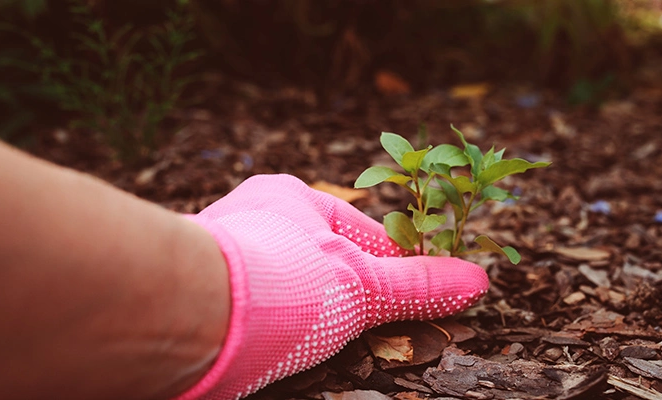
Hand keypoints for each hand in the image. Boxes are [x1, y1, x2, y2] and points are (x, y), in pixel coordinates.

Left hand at [179, 174, 488, 399]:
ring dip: (306, 319)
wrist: (182, 315)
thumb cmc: (281, 281)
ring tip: (321, 348)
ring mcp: (219, 259)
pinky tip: (276, 356)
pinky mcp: (195, 300)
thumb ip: (419, 286)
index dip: (394, 268)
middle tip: (369, 332)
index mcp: (292, 198)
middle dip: (346, 297)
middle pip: (319, 263)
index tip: (415, 301)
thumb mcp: (364, 286)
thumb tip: (478, 281)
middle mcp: (251, 220)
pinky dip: (268, 335)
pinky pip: (247, 315)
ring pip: (281, 290)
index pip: (362, 233)